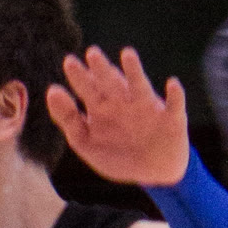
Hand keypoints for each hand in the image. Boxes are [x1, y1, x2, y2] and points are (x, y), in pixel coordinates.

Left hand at [46, 46, 189, 187]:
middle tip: (92, 53)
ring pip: (140, 87)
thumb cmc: (118, 155)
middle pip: (111, 83)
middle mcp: (125, 103)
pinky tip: (172, 85)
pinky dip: (175, 96)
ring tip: (127, 54)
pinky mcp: (172, 118)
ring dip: (134, 72)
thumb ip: (68, 119)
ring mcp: (148, 108)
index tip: (69, 62)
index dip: (79, 77)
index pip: (89, 89)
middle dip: (102, 69)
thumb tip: (51, 91)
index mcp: (103, 108)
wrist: (154, 174)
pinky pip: (174, 105)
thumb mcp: (86, 142)